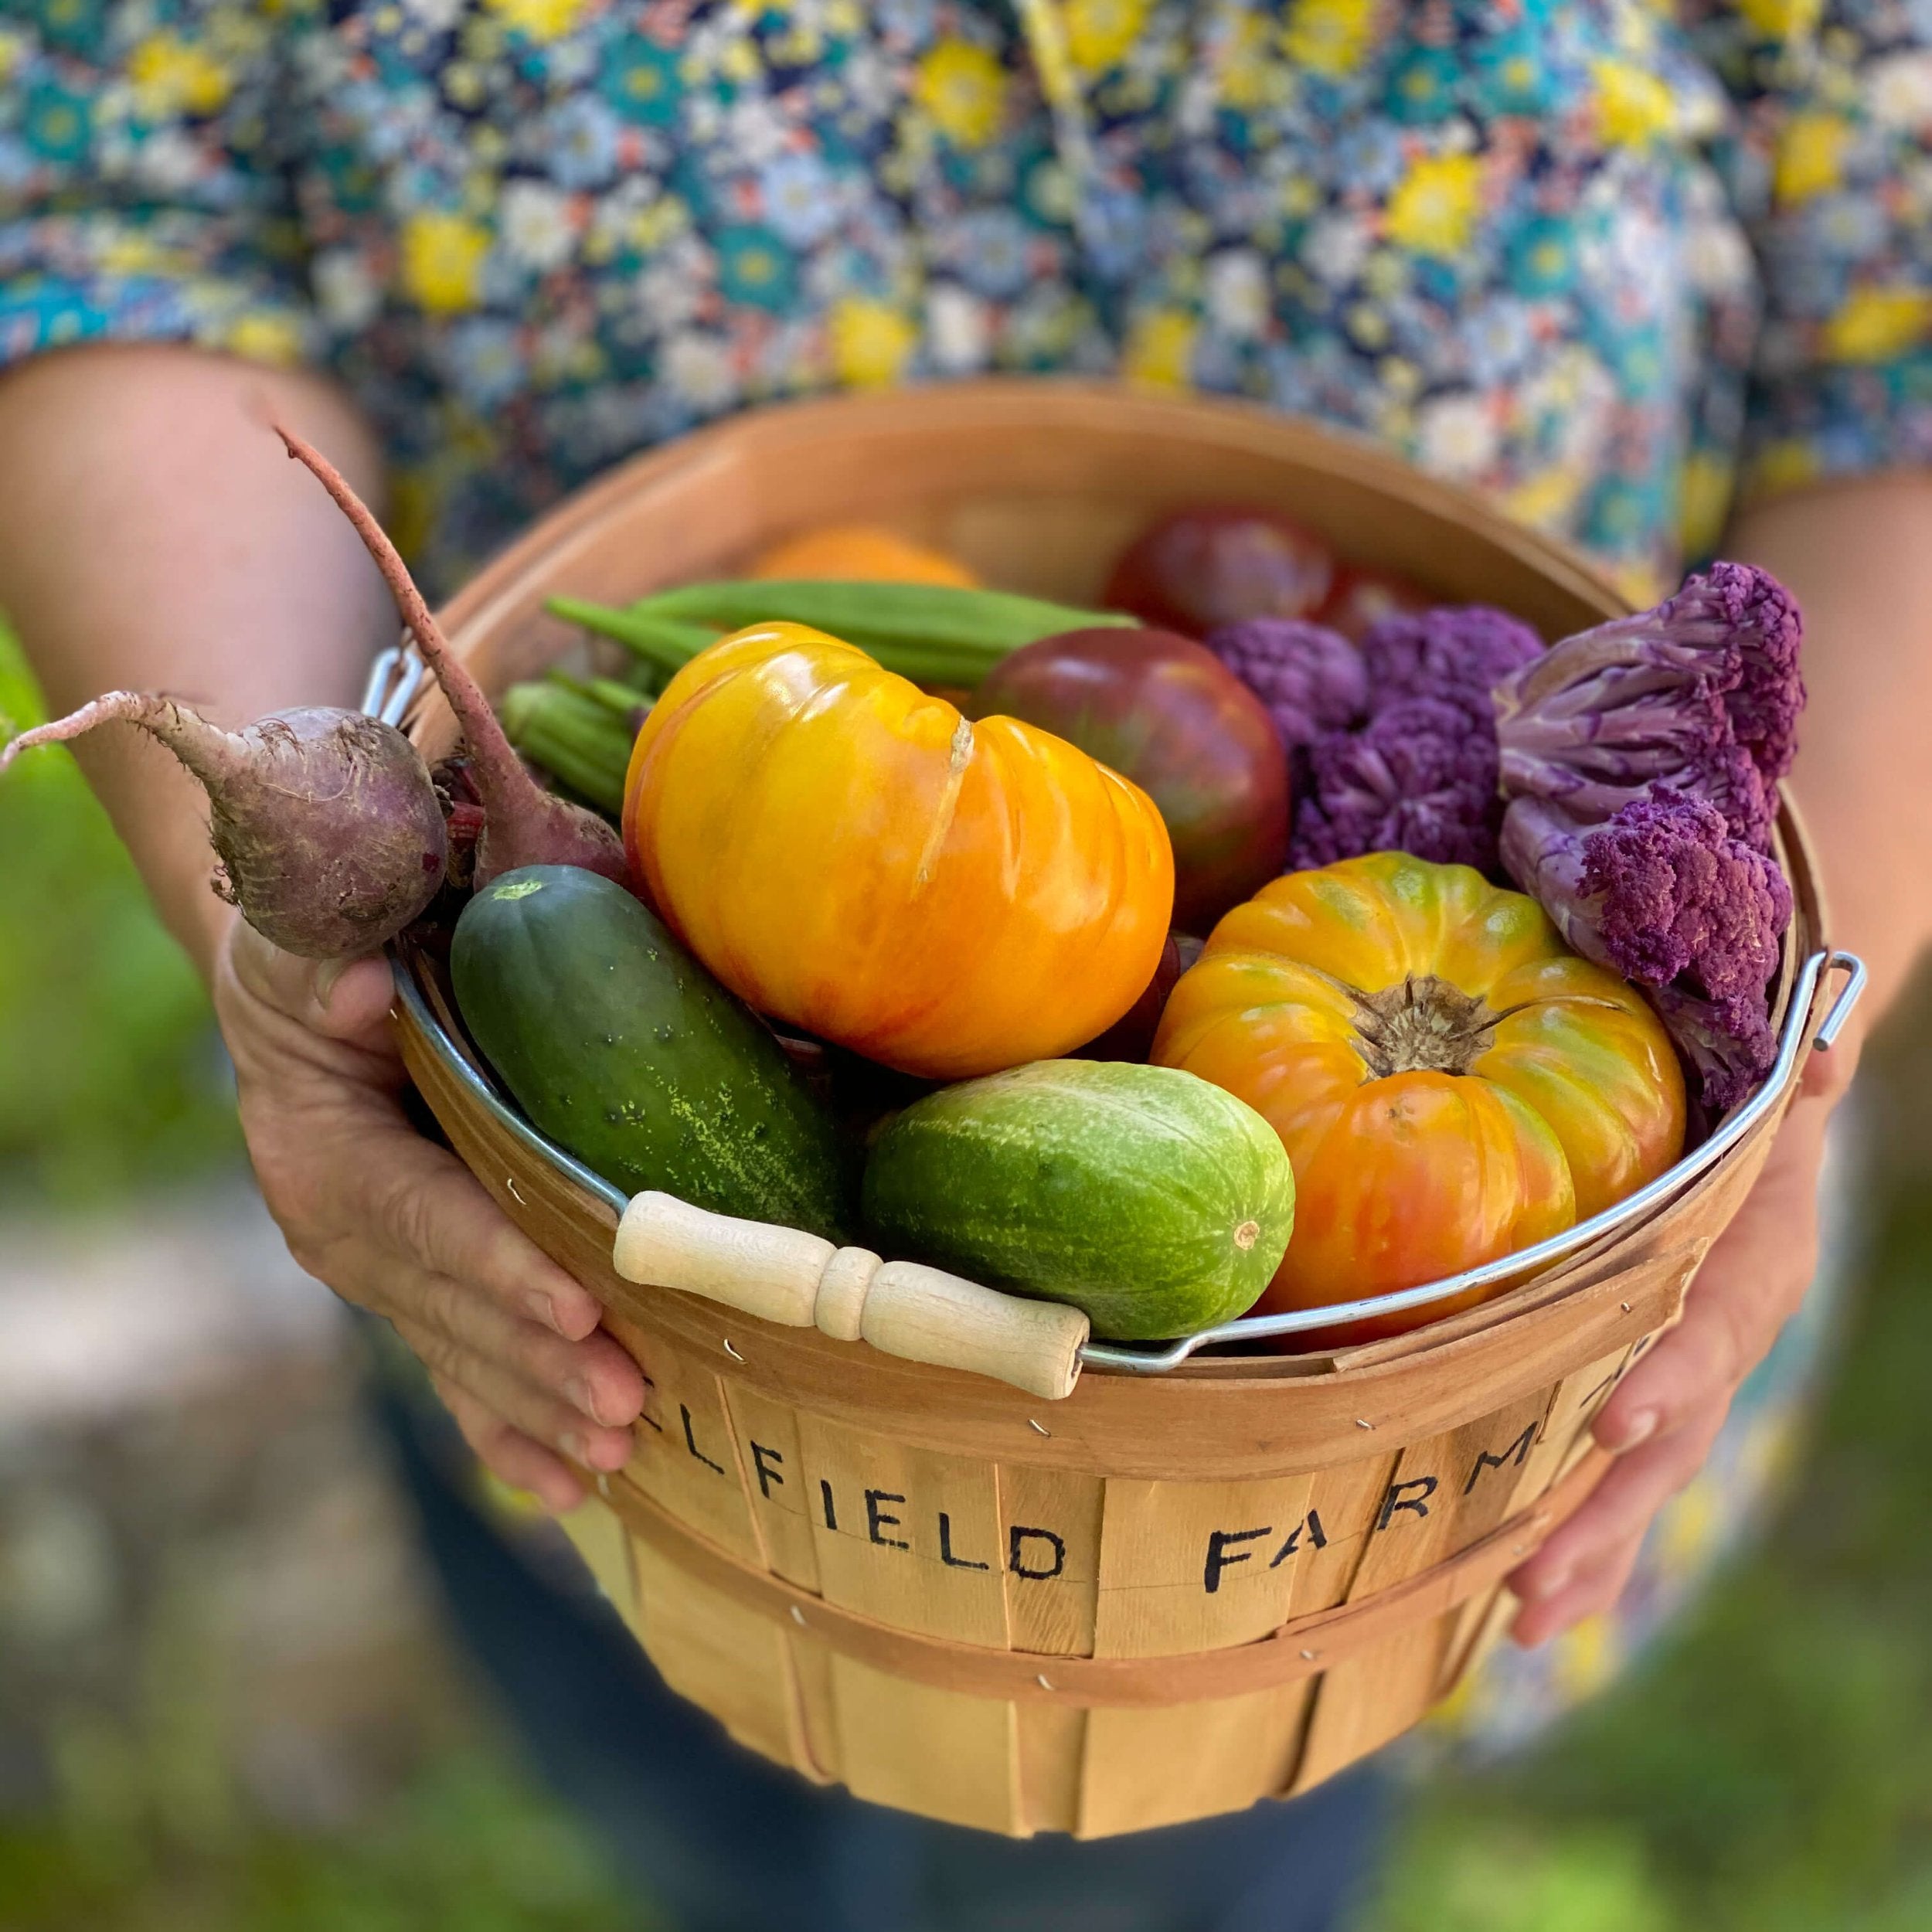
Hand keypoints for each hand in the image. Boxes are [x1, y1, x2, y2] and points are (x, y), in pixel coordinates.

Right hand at [214, 921, 645, 1511]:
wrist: (301, 1001)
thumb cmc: (322, 964)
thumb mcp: (306, 948)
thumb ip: (326, 962)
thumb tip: (361, 988)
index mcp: (325, 1156)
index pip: (421, 1218)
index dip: (497, 1263)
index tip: (577, 1303)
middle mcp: (345, 1235)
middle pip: (452, 1308)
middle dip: (539, 1361)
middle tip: (626, 1401)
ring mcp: (382, 1277)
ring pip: (465, 1353)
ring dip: (540, 1406)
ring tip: (618, 1451)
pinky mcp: (418, 1294)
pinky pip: (463, 1372)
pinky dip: (512, 1431)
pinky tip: (570, 1489)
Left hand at [1507, 1037, 1858, 1644]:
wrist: (1764, 1122)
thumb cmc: (1746, 1094)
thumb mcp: (1770, 1079)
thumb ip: (1795, 1076)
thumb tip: (1818, 1057)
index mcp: (1755, 1262)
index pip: (1717, 1328)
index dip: (1675, 1376)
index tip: (1615, 1422)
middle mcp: (1727, 1334)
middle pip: (1675, 1438)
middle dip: (1610, 1513)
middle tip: (1537, 1580)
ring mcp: (1692, 1375)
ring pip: (1646, 1477)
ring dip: (1589, 1550)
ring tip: (1524, 1620)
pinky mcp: (1652, 1390)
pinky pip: (1622, 1472)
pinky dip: (1583, 1537)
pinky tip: (1522, 1600)